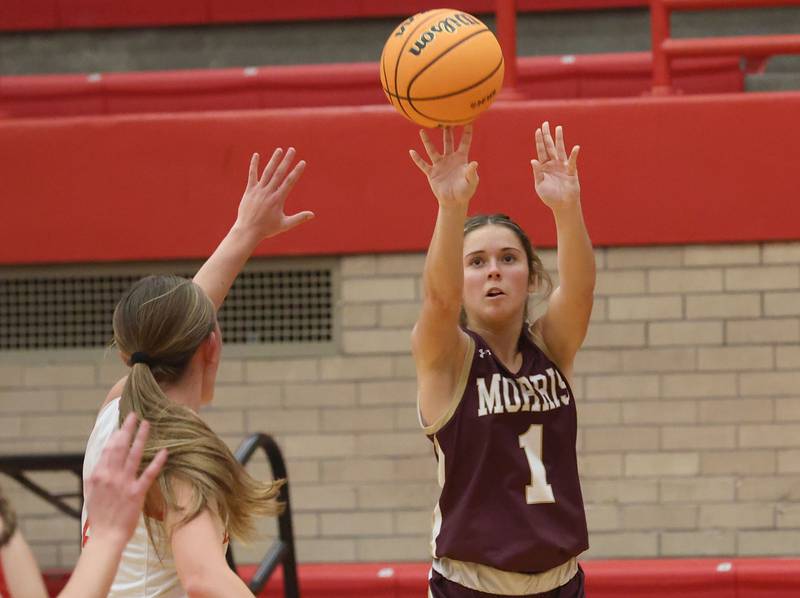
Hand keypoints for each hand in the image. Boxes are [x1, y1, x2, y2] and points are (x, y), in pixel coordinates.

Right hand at [84, 414, 166, 549]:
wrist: (105, 537)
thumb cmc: (100, 516)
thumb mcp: (92, 492)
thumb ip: (97, 474)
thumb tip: (101, 459)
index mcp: (99, 474)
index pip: (108, 448)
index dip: (116, 434)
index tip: (122, 424)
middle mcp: (110, 475)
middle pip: (120, 446)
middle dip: (127, 429)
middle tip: (134, 414)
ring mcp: (124, 483)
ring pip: (134, 455)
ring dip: (141, 438)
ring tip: (147, 424)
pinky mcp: (136, 493)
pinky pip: (148, 474)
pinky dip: (157, 462)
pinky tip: (165, 451)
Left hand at [233, 149, 313, 241]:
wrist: (248, 231)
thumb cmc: (267, 229)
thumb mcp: (285, 225)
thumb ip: (299, 218)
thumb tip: (313, 215)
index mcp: (278, 199)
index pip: (289, 182)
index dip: (297, 171)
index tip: (302, 162)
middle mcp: (269, 192)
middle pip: (279, 173)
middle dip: (287, 161)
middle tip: (292, 150)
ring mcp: (258, 190)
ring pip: (267, 172)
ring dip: (274, 160)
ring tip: (279, 150)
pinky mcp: (249, 191)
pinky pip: (252, 175)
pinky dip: (254, 165)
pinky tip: (256, 155)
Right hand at [410, 125, 478, 206]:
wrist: (454, 201)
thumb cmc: (465, 191)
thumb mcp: (471, 181)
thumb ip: (471, 172)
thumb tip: (474, 163)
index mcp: (461, 158)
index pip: (465, 142)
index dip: (467, 132)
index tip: (468, 120)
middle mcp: (450, 159)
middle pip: (448, 141)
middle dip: (447, 131)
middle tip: (445, 118)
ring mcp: (440, 165)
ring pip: (432, 150)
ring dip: (427, 141)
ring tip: (422, 131)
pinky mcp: (432, 173)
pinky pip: (423, 164)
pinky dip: (417, 159)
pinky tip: (411, 151)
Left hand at [531, 122, 580, 209]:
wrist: (563, 205)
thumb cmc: (550, 197)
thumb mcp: (540, 185)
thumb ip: (537, 173)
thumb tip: (533, 160)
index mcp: (544, 167)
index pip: (541, 151)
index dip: (539, 141)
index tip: (537, 130)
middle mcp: (553, 164)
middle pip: (550, 147)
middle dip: (547, 135)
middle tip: (545, 123)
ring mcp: (562, 166)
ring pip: (560, 150)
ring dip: (559, 139)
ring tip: (558, 128)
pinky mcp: (571, 171)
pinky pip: (572, 162)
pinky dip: (574, 155)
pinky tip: (575, 148)